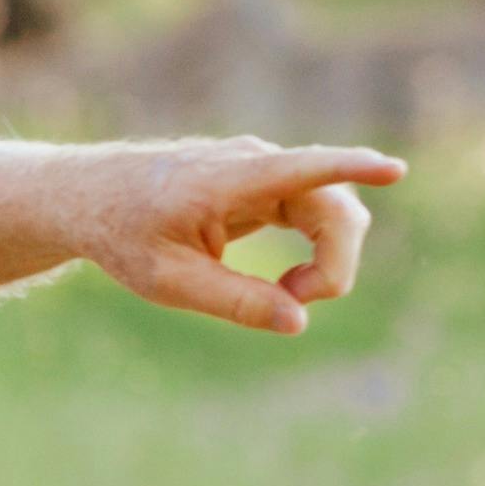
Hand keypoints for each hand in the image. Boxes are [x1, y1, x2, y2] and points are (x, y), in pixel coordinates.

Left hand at [72, 138, 404, 335]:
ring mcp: (265, 171)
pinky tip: (290, 282)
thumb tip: (297, 321)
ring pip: (333, 211)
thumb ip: (234, 301)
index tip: (394, 169)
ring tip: (284, 295)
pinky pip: (316, 213)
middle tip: (295, 303)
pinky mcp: (267, 185)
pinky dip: (316, 252)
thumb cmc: (123, 235)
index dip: (352, 168)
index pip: (304, 168)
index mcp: (229, 179)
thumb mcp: (168, 282)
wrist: (91, 198)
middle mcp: (256, 164)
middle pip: (335, 208)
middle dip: (334, 263)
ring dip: (327, 259)